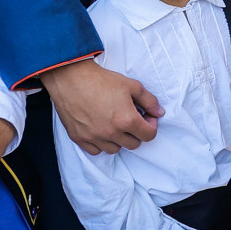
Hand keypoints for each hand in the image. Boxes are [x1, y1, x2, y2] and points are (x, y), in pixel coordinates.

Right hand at [41, 58, 161, 154]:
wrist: (71, 78)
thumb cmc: (102, 80)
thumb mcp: (132, 85)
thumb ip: (149, 101)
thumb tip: (159, 113)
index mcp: (127, 120)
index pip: (149, 136)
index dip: (151, 126)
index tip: (146, 117)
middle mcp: (111, 133)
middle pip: (134, 144)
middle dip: (136, 133)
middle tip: (131, 119)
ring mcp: (94, 137)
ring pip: (115, 149)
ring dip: (119, 140)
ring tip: (115, 124)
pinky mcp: (79, 138)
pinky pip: (95, 151)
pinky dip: (101, 143)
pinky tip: (101, 130)